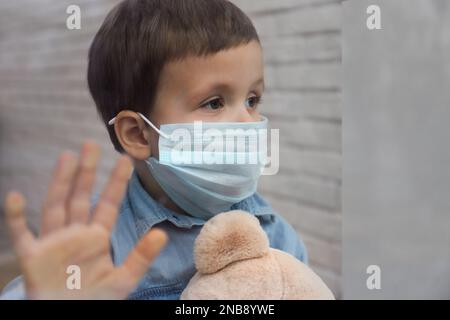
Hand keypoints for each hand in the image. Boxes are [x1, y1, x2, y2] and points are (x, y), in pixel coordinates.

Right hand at [3, 141, 166, 298]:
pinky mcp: (32, 257)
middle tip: (91, 144)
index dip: (117, 183)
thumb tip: (162, 233)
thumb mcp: (123, 280)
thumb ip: (141, 257)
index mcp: (97, 237)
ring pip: (55, 206)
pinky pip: (22, 235)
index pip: (109, 204)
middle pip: (80, 197)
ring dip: (60, 182)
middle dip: (86, 172)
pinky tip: (16, 197)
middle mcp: (75, 234)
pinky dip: (17, 218)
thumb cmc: (95, 299)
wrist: (69, 316)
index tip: (126, 160)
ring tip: (67, 157)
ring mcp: (53, 243)